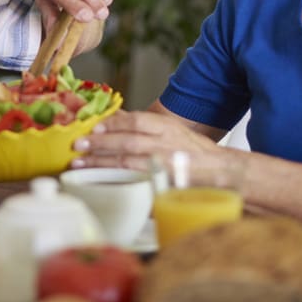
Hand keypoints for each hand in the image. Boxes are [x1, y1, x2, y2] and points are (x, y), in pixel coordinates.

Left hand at [71, 110, 218, 171]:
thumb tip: (115, 117)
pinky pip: (136, 182)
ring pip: (128, 162)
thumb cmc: (193, 150)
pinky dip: (117, 181)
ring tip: (80, 163)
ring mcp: (165, 165)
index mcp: (167, 127)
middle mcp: (166, 144)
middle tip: (78, 144)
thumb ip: (145, 125)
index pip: (137, 120)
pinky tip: (100, 181)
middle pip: (128, 141)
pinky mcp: (165, 183)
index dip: (114, 122)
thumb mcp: (171, 130)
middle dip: (100, 142)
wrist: (222, 171)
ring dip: (102, 162)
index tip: (95, 125)